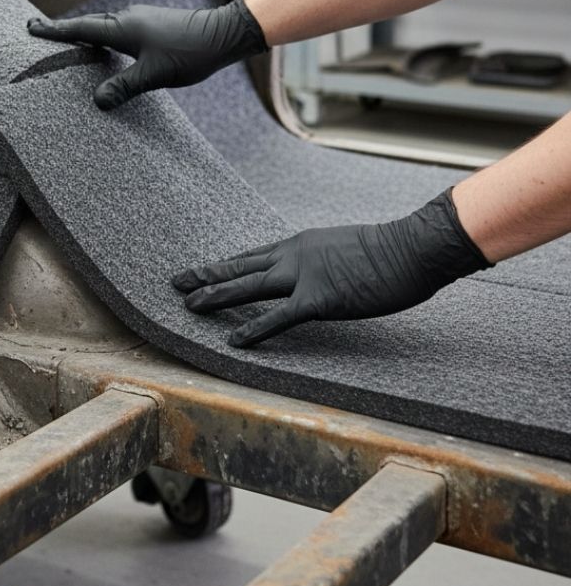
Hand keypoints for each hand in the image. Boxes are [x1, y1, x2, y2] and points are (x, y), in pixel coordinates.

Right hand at [27, 0, 267, 109]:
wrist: (224, 34)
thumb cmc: (190, 53)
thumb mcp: (155, 75)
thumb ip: (124, 87)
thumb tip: (97, 101)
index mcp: (124, 28)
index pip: (81, 30)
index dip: (55, 30)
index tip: (31, 26)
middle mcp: (128, 18)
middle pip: (87, 25)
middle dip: (63, 29)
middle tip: (38, 29)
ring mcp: (140, 20)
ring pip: (103, 26)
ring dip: (82, 33)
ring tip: (64, 40)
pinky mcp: (150, 25)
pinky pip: (116, 30)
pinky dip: (101, 37)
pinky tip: (103, 48)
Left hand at [173, 190, 491, 347]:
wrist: (411, 247)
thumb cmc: (389, 250)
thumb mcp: (346, 248)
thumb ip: (324, 260)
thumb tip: (318, 272)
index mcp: (300, 243)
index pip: (251, 255)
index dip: (224, 265)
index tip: (201, 269)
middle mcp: (292, 255)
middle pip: (238, 266)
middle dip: (205, 275)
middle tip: (175, 281)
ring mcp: (302, 276)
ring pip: (247, 286)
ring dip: (215, 297)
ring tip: (188, 306)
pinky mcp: (318, 299)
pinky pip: (277, 317)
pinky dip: (252, 329)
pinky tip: (233, 342)